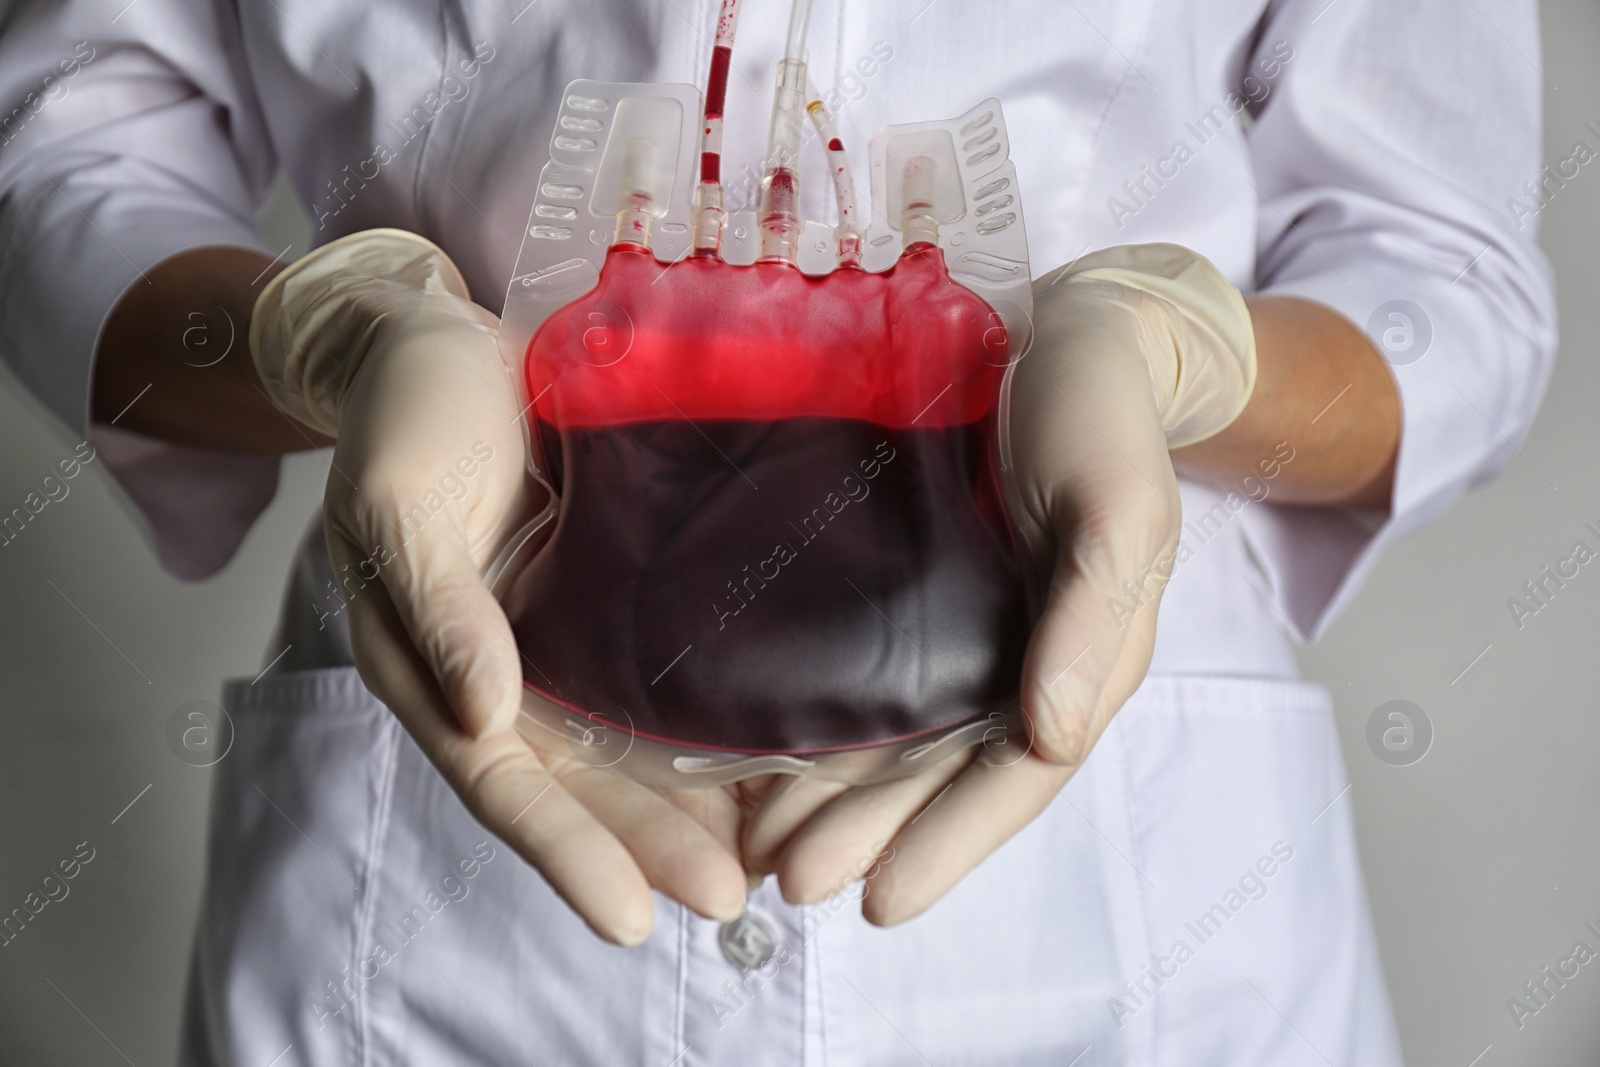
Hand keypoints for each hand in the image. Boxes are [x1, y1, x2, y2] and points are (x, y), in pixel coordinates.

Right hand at [251, 230, 749, 943]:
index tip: (631, 918)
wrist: (443, 338)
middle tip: (734, 899)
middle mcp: (499, 673)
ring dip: (687, 806)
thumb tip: (482, 716)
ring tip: (768, 856)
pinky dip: (705, 724)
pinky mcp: (609, 596)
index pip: (499, 780)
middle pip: (576, 784)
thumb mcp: (399, 500)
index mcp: (430, 667)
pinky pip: (659, 676)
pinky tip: (769, 756)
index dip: (564, 852)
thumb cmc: (407, 411)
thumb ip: (437, 608)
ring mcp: (559, 639)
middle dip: (648, 848)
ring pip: (626, 746)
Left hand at [740, 244, 1256, 922]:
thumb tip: (1051, 736)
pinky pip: (860, 673)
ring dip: (832, 799)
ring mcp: (959, 628)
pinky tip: (760, 754)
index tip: (877, 902)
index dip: (949, 843)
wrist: (1065, 331)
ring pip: (893, 740)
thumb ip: (1090, 617)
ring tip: (758, 847)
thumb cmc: (1102, 417)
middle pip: (938, 774)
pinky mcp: (909, 588)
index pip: (1015, 777)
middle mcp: (1015, 661)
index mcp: (1079, 661)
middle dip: (865, 835)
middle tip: (784, 882)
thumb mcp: (1117, 507)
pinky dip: (818, 724)